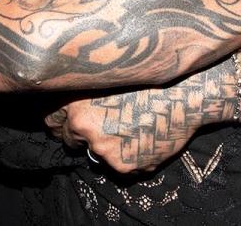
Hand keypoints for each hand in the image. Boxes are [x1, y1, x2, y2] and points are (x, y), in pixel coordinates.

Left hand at [45, 91, 198, 174]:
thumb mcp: (113, 75)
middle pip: (71, 140)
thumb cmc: (153, 79)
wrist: (188, 94)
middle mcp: (85, 127)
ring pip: (98, 154)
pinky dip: (132, 156)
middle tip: (108, 124)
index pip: (52, 122)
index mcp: (78, 102)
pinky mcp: (123, 165)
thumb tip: (72, 102)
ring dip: (111, 146)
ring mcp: (103, 149)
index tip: (72, 121)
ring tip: (136, 128)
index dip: (62, 121)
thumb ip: (88, 88)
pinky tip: (148, 138)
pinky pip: (122, 165)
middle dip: (85, 135)